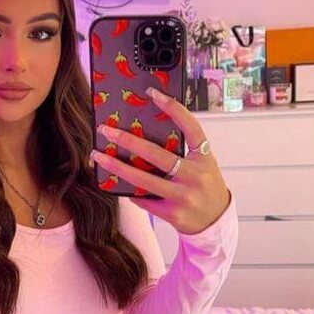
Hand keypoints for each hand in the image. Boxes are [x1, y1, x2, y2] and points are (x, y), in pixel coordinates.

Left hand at [90, 87, 230, 234]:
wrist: (216, 220)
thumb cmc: (204, 186)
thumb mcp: (202, 165)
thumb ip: (182, 151)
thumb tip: (144, 134)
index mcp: (204, 158)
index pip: (191, 127)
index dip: (173, 108)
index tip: (153, 93)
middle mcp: (195, 176)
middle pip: (157, 154)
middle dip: (128, 140)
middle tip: (106, 130)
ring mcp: (184, 196)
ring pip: (143, 179)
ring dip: (117, 167)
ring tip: (98, 156)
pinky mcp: (173, 213)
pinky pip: (144, 199)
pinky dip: (129, 191)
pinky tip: (116, 182)